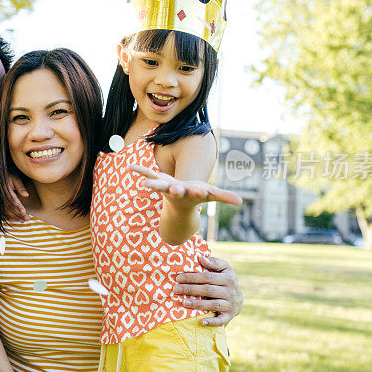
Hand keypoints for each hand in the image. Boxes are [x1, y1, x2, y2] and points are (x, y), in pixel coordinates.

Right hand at [4, 175, 28, 221]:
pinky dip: (7, 216)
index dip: (18, 206)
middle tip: (27, 219)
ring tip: (22, 221)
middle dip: (18, 214)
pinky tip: (13, 220)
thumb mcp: (14, 178)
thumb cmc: (7, 176)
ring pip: (6, 211)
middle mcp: (0, 196)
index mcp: (4, 190)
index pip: (12, 200)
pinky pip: (1, 211)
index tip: (24, 212)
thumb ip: (20, 186)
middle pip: (10, 207)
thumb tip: (26, 195)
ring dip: (14, 217)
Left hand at [127, 164, 242, 206]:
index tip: (203, 190)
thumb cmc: (197, 196)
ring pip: (158, 184)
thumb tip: (241, 202)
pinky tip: (130, 167)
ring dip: (152, 183)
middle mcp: (176, 192)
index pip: (196, 193)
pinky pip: (147, 174)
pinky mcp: (158, 181)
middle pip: (175, 192)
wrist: (180, 204)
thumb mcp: (211, 196)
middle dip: (175, 190)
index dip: (199, 191)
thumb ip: (224, 198)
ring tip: (144, 184)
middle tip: (174, 190)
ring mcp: (165, 187)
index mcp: (190, 194)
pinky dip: (139, 171)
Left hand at [172, 256, 242, 326]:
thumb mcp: (224, 269)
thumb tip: (201, 258)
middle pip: (208, 290)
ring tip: (184, 303)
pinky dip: (211, 321)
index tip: (179, 278)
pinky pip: (221, 320)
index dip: (192, 277)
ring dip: (198, 304)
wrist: (238, 300)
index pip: (208, 277)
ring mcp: (230, 305)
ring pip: (213, 305)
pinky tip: (201, 321)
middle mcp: (231, 291)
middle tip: (176, 289)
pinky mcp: (229, 316)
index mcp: (228, 278)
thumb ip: (214, 262)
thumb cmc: (225, 281)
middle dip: (190, 289)